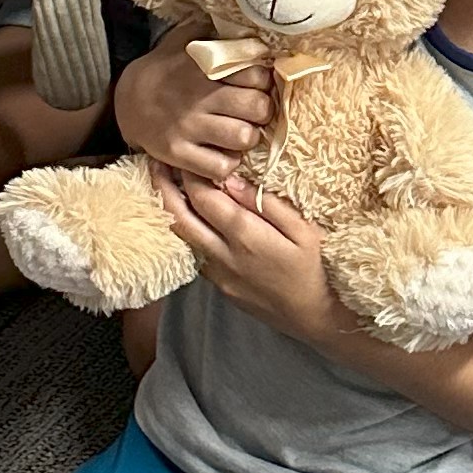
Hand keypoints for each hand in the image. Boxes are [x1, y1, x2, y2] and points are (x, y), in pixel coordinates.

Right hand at [114, 37, 272, 187]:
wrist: (125, 101)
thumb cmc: (165, 70)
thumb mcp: (183, 41)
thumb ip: (212, 31)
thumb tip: (246, 25)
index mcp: (204, 68)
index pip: (257, 74)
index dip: (262, 80)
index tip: (255, 84)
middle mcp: (197, 97)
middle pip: (257, 107)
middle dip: (261, 109)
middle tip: (251, 110)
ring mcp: (188, 128)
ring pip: (244, 138)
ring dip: (247, 137)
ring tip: (238, 131)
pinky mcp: (178, 154)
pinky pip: (220, 166)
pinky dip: (227, 162)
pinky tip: (221, 152)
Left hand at [153, 170, 344, 346]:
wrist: (315, 317)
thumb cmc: (316, 269)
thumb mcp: (303, 230)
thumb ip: (266, 203)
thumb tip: (232, 180)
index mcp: (245, 236)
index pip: (203, 198)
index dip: (189, 173)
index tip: (185, 154)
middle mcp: (224, 256)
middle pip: (179, 218)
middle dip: (164, 187)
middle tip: (156, 162)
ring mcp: (218, 274)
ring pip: (183, 237)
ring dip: (171, 208)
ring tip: (167, 183)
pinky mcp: (220, 286)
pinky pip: (196, 253)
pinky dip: (188, 229)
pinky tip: (192, 215)